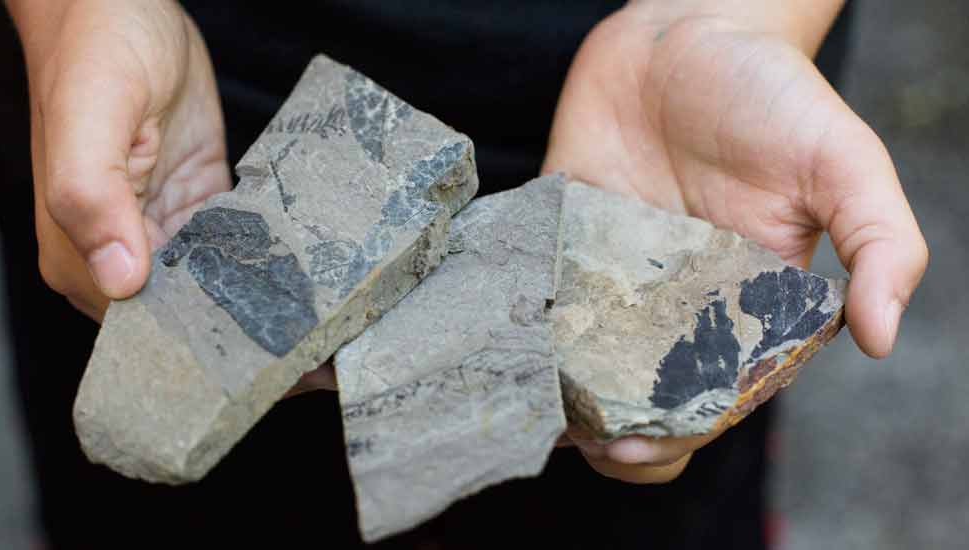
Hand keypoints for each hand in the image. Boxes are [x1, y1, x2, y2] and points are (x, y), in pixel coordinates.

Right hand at [9, 0, 336, 393]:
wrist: (119, 0)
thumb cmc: (93, 52)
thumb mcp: (89, 120)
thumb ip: (93, 199)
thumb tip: (122, 278)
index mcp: (82, 256)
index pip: (145, 333)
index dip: (206, 360)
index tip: (271, 379)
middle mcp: (123, 255)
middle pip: (189, 322)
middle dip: (249, 349)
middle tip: (326, 364)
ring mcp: (165, 231)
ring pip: (220, 292)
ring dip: (270, 316)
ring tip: (338, 339)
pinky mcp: (200, 204)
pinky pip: (239, 250)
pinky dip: (274, 270)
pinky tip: (321, 290)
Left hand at [543, 1, 927, 482]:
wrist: (687, 31)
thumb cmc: (772, 94)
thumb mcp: (843, 162)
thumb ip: (879, 243)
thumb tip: (879, 337)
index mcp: (746, 308)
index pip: (714, 399)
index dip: (679, 436)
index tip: (637, 445)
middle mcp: (676, 304)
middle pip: (644, 400)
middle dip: (616, 436)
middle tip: (587, 433)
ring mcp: (615, 276)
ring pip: (585, 367)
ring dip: (562, 398)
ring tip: (539, 404)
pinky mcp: (566, 240)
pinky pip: (541, 300)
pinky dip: (522, 332)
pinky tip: (502, 350)